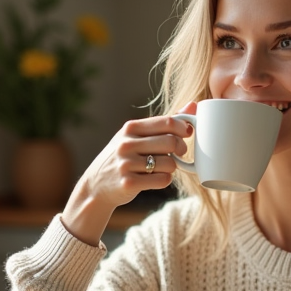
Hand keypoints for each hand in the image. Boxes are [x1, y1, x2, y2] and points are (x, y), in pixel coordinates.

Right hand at [60, 104, 195, 244]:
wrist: (96, 185)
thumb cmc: (123, 156)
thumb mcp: (136, 135)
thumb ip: (164, 122)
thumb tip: (193, 105)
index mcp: (130, 128)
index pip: (168, 122)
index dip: (184, 128)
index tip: (186, 134)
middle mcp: (126, 144)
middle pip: (171, 142)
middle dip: (181, 149)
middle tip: (178, 153)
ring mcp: (126, 164)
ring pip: (170, 163)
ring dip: (172, 167)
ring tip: (163, 166)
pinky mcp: (129, 183)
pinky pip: (163, 180)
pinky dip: (165, 180)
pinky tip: (156, 178)